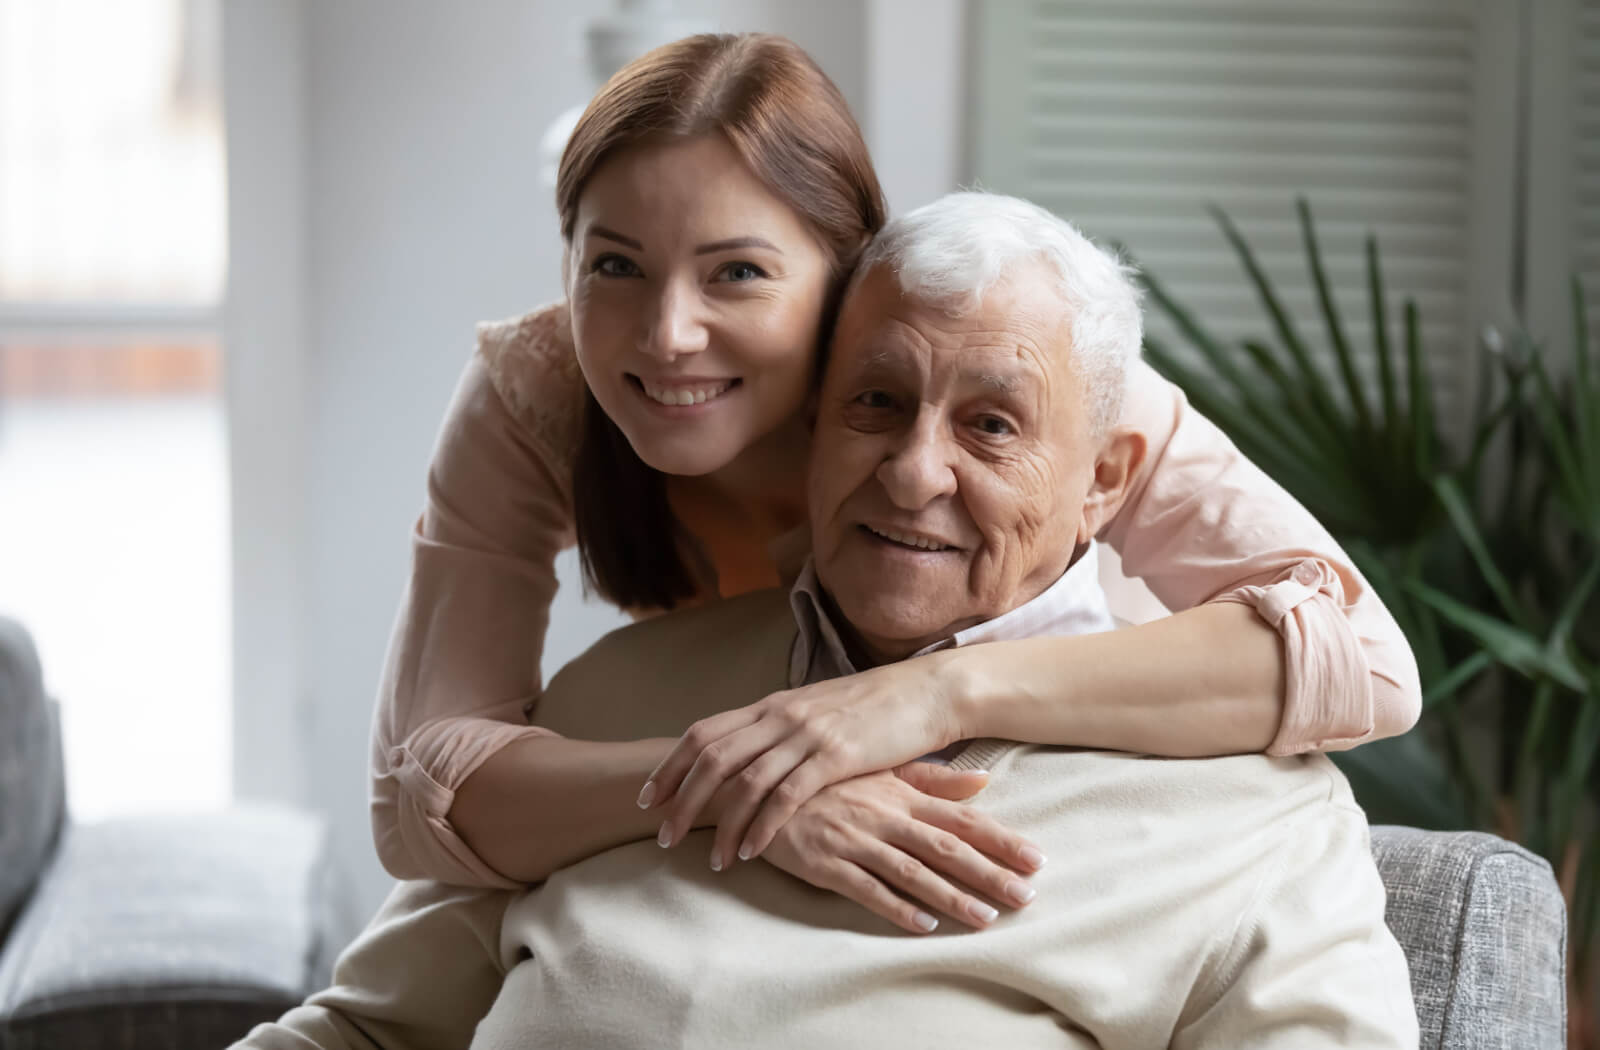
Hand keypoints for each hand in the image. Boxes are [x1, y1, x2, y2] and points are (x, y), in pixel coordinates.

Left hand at [641, 655, 965, 867]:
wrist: (924, 693)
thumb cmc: (873, 707)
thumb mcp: (816, 711)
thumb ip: (781, 729)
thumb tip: (751, 751)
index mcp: (771, 704)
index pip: (703, 732)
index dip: (670, 765)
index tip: (649, 797)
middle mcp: (780, 716)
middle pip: (711, 756)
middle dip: (681, 798)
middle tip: (662, 834)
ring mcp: (806, 734)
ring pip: (744, 781)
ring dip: (721, 823)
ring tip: (710, 859)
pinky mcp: (835, 756)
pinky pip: (786, 796)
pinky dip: (763, 826)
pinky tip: (751, 852)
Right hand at [759, 761, 1044, 933]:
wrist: (759, 788)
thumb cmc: (826, 781)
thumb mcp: (880, 770)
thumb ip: (931, 778)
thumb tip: (983, 780)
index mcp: (899, 793)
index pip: (959, 818)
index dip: (998, 839)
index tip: (1034, 858)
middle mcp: (883, 816)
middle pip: (945, 848)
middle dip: (988, 873)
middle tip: (1025, 895)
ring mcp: (854, 840)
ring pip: (911, 871)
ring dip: (951, 895)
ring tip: (985, 916)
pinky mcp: (824, 863)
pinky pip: (865, 889)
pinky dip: (895, 907)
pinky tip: (923, 925)